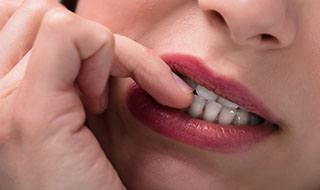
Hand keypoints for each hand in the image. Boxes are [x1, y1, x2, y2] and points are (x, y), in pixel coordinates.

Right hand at [0, 0, 192, 189]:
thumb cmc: (90, 172)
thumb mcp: (74, 109)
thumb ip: (67, 68)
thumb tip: (81, 30)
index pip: (24, 18)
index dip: (69, 41)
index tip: (90, 89)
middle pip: (41, 13)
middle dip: (90, 46)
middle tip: (98, 95)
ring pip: (58, 19)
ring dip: (101, 54)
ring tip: (95, 102)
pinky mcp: (28, 113)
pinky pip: (71, 35)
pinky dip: (109, 58)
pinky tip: (98, 105)